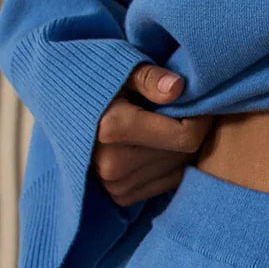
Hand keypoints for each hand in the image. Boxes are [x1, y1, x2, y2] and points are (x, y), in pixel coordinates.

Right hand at [93, 63, 214, 207]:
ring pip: (178, 169)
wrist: (66, 113)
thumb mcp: (124, 70)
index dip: (201, 118)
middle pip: (184, 154)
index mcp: (111, 128)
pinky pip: (167, 183)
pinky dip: (171, 164)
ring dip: (182, 148)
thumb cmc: (103, 85)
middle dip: (192, 130)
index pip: (185, 137)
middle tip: (183, 110)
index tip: (198, 102)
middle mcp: (112, 164)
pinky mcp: (120, 197)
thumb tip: (179, 88)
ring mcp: (115, 185)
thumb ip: (151, 77)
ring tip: (168, 125)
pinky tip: (159, 144)